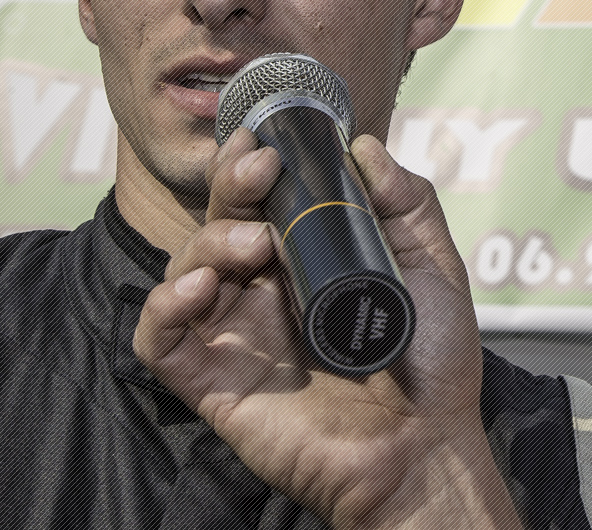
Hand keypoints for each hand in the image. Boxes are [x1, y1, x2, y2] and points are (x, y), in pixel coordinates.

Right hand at [134, 129, 521, 529]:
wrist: (425, 448)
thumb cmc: (433, 365)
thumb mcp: (433, 267)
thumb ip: (407, 203)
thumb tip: (365, 147)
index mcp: (310, 261)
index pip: (264, 200)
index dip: (255, 166)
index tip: (269, 144)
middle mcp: (266, 292)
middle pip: (221, 222)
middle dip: (230, 184)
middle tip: (258, 170)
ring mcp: (237, 336)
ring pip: (184, 268)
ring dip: (208, 241)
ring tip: (252, 244)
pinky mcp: (213, 383)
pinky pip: (158, 340)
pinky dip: (163, 306)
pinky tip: (200, 289)